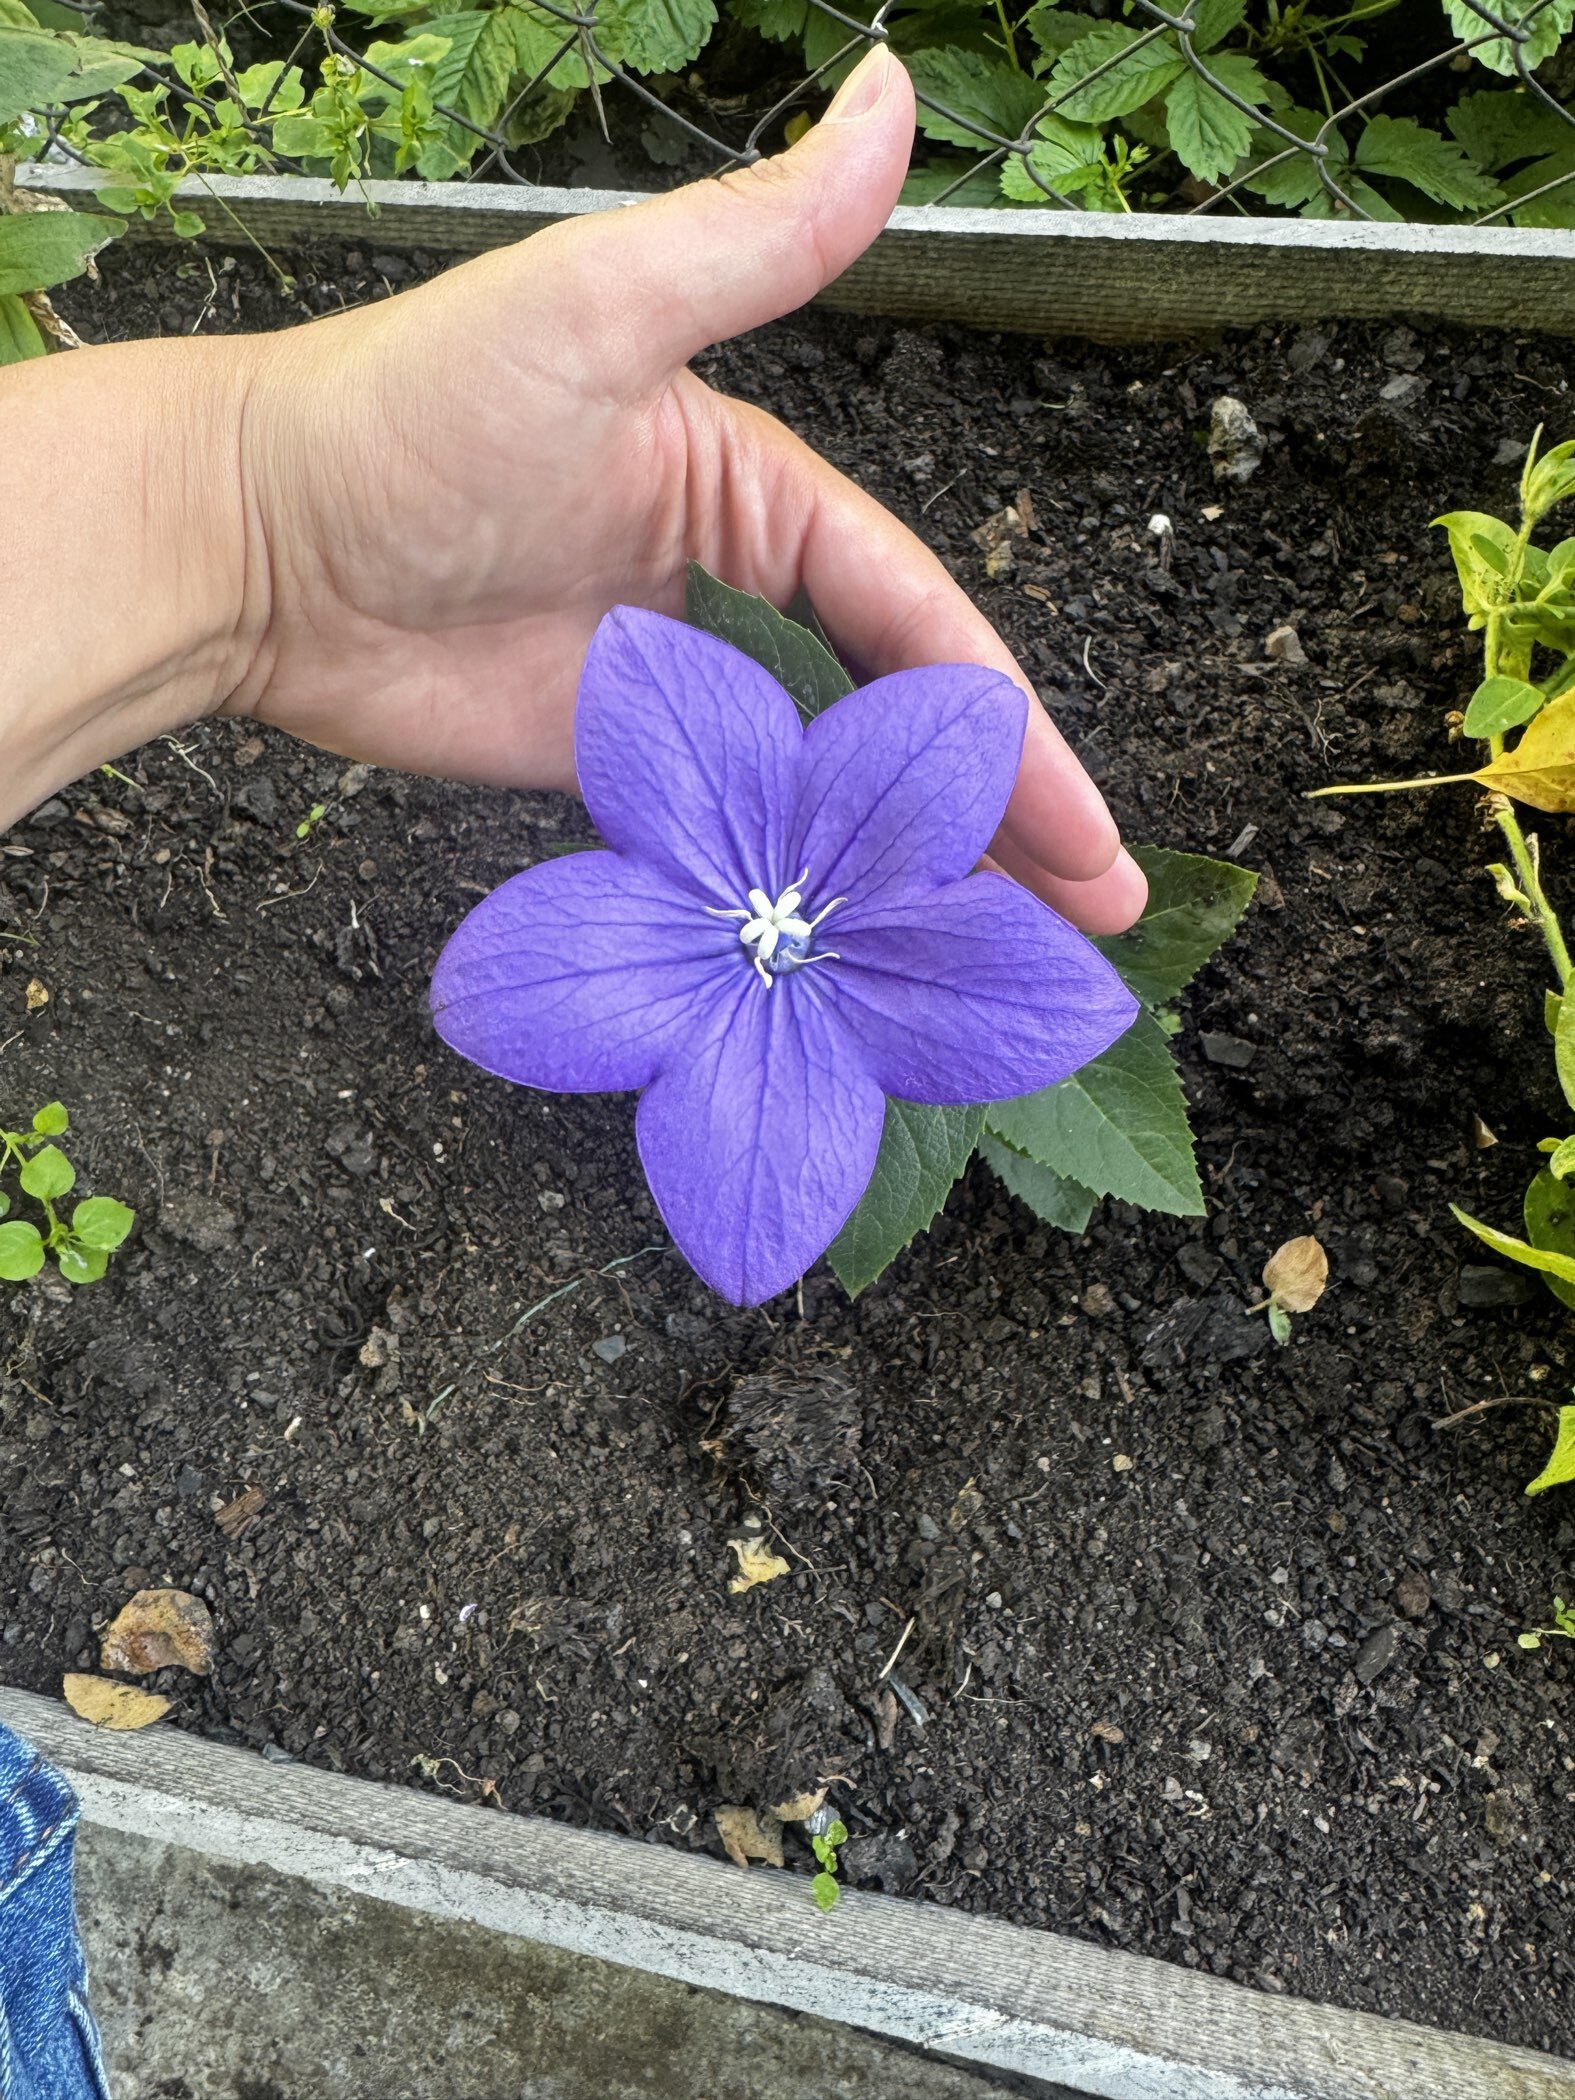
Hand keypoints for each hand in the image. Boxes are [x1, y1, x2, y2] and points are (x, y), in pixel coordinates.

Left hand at [232, 48, 1143, 931]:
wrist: (251, 546)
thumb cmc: (409, 412)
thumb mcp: (596, 309)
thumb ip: (755, 240)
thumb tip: (894, 96)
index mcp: (766, 496)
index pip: (921, 621)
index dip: (1007, 728)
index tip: (1084, 827)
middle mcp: (739, 598)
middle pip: (898, 722)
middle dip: (1001, 816)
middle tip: (1097, 917)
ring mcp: (680, 698)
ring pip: (826, 795)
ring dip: (917, 870)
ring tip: (1009, 966)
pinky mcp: (612, 775)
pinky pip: (729, 843)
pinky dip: (798, 894)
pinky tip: (859, 956)